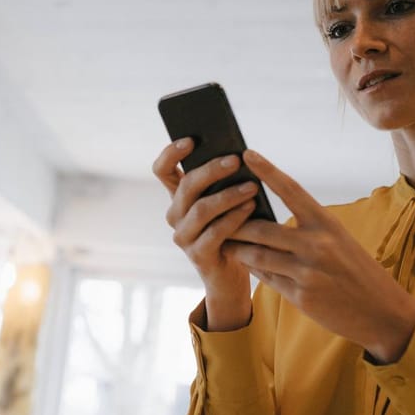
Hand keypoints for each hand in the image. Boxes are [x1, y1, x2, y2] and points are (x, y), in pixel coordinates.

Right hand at [153, 138, 259, 329]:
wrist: (230, 275)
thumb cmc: (232, 230)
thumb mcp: (224, 202)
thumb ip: (223, 182)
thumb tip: (238, 153)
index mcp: (177, 197)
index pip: (162, 169)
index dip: (171, 152)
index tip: (191, 139)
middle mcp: (174, 215)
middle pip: (186, 186)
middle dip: (211, 170)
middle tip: (235, 160)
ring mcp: (183, 237)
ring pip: (201, 209)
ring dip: (228, 195)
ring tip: (252, 186)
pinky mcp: (198, 255)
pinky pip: (215, 232)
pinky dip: (234, 218)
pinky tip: (250, 208)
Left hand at [225, 150, 414, 362]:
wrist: (382, 312)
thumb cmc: (357, 271)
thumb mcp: (338, 241)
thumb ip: (306, 230)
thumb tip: (265, 219)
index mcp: (327, 223)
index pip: (291, 190)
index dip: (267, 171)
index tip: (247, 154)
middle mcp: (316, 244)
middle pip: (261, 228)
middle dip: (236, 224)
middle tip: (216, 214)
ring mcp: (307, 271)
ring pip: (256, 255)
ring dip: (236, 249)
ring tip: (224, 243)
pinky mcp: (300, 296)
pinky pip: (266, 278)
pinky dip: (253, 270)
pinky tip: (246, 264)